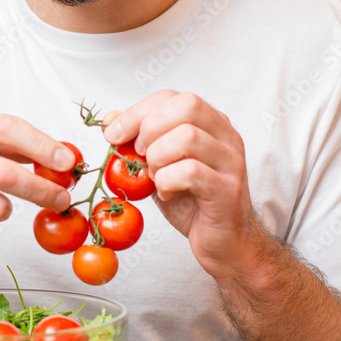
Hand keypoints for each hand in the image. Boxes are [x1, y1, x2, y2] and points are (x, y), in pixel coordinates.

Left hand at [103, 91, 264, 280]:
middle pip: (186, 106)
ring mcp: (231, 161)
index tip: (113, 134)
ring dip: (158, 158)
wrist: (223, 243)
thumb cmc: (191, 202)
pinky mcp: (227, 189)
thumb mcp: (159, 166)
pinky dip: (167, 182)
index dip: (137, 111)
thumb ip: (138, 142)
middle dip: (149, 129)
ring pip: (187, 137)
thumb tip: (110, 119)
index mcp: (211, 123)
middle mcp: (226, 136)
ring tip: (155, 178)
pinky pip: (190, 172)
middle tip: (140, 156)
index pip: (172, 97)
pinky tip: (167, 194)